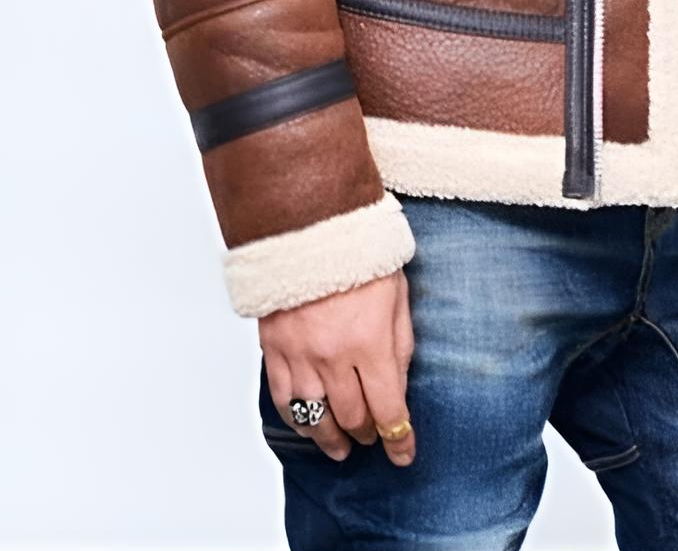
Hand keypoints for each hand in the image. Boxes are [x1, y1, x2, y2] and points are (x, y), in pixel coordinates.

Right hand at [260, 270, 415, 466]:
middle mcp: (334, 355)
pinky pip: (283, 399)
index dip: (398, 439)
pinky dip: (297, 421)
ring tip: (341, 448)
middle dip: (368, 434)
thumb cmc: (360, 252)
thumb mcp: (397, 294)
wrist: (309, 222)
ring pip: (315, 418)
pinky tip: (308, 427)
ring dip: (331, 439)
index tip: (404, 455)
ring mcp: (300, 355)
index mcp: (370, 341)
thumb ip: (399, 344)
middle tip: (374, 438)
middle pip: (353, 417)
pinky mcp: (274, 348)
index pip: (388, 408)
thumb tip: (398, 387)